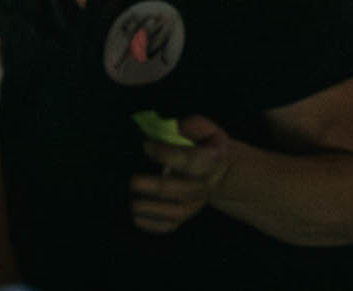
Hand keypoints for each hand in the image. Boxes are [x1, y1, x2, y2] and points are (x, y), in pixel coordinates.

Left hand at [130, 115, 231, 234]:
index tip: (146, 145)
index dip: (166, 154)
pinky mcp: (184, 215)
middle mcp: (203, 186)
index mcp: (210, 162)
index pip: (189, 160)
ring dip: (152, 210)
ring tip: (132, 204)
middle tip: (133, 181)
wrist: (219, 171)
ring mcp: (194, 204)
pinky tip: (135, 218)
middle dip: (155, 187)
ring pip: (175, 212)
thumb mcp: (207, 131)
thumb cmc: (205, 147)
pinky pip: (169, 226)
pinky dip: (152, 225)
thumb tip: (178, 128)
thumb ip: (195, 127)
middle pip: (180, 190)